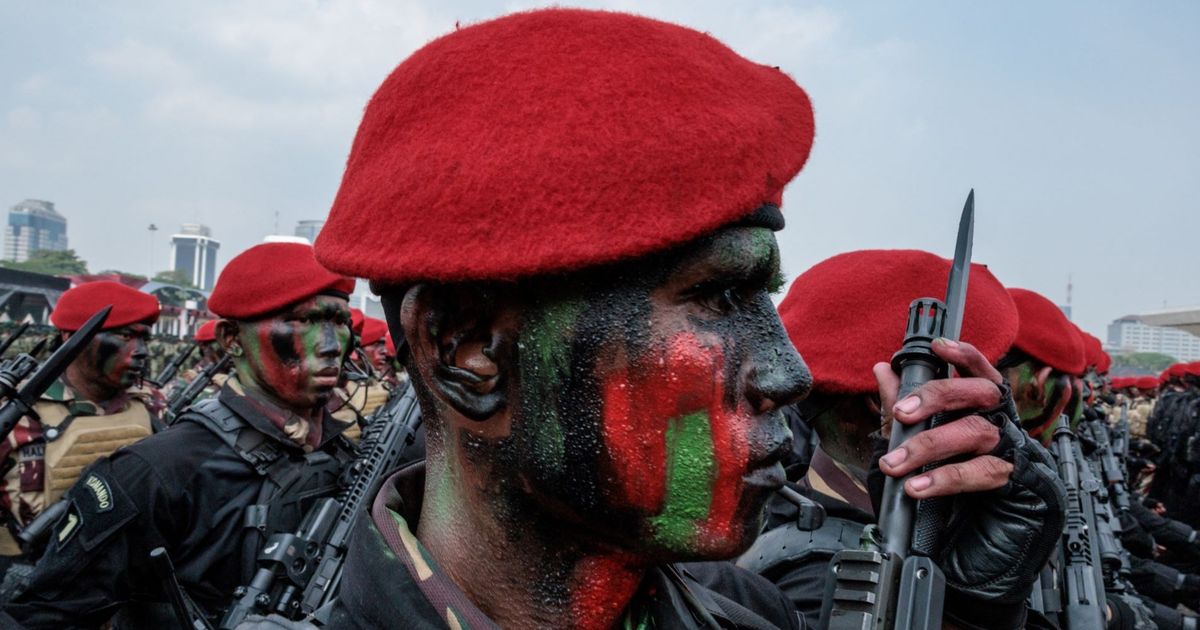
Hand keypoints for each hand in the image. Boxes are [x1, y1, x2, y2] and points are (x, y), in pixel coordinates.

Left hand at [872, 338, 1066, 611]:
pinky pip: (986, 474)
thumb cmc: (950, 507)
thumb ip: (902, 413)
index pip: (981, 376)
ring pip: (979, 432)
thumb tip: (885, 371)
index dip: (965, 356)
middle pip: (981, 395)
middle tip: (903, 414)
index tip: (938, 345)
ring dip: (932, 444)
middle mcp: (1004, 431)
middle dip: (940, 396)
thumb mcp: (914, 454)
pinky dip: (948, 479)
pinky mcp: (1022, 488)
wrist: (973, 566)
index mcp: (983, 417)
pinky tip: (920, 488)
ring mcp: (1016, 458)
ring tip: (896, 464)